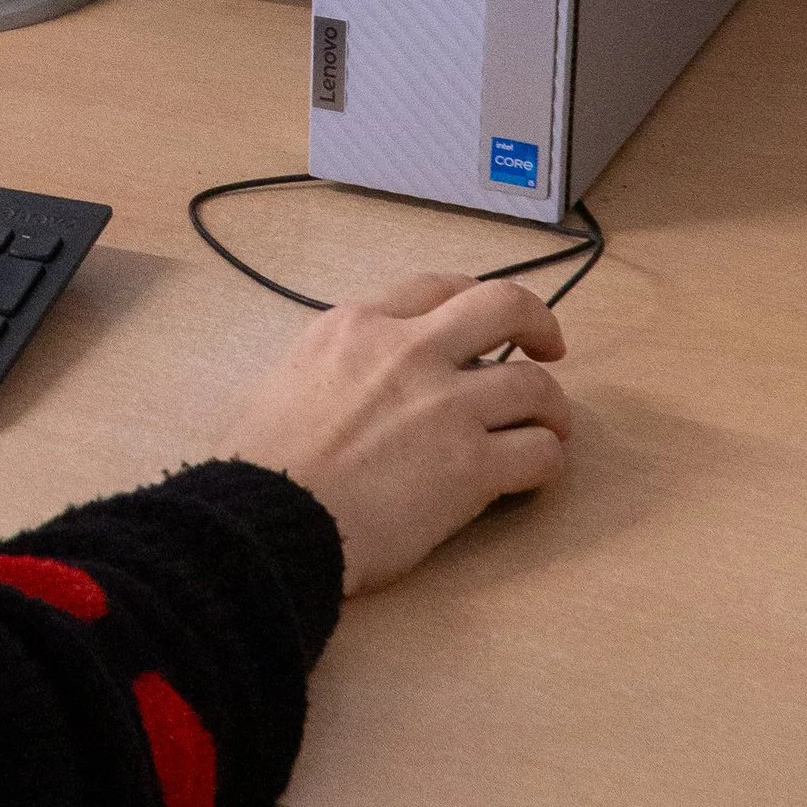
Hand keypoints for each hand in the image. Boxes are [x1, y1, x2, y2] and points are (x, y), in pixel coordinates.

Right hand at [212, 273, 570, 595]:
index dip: (471, 301)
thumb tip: (353, 385)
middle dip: (539, 321)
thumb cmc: (256, 464)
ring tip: (546, 429)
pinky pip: (540, 453)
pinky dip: (545, 462)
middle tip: (548, 348)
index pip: (436, 288)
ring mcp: (447, 407)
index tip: (484, 325)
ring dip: (549, 408)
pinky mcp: (471, 465)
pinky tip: (532, 475)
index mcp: (357, 327)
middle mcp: (409, 353)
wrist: (265, 518)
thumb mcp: (281, 380)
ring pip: (536, 385)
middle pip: (504, 306)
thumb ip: (331, 367)